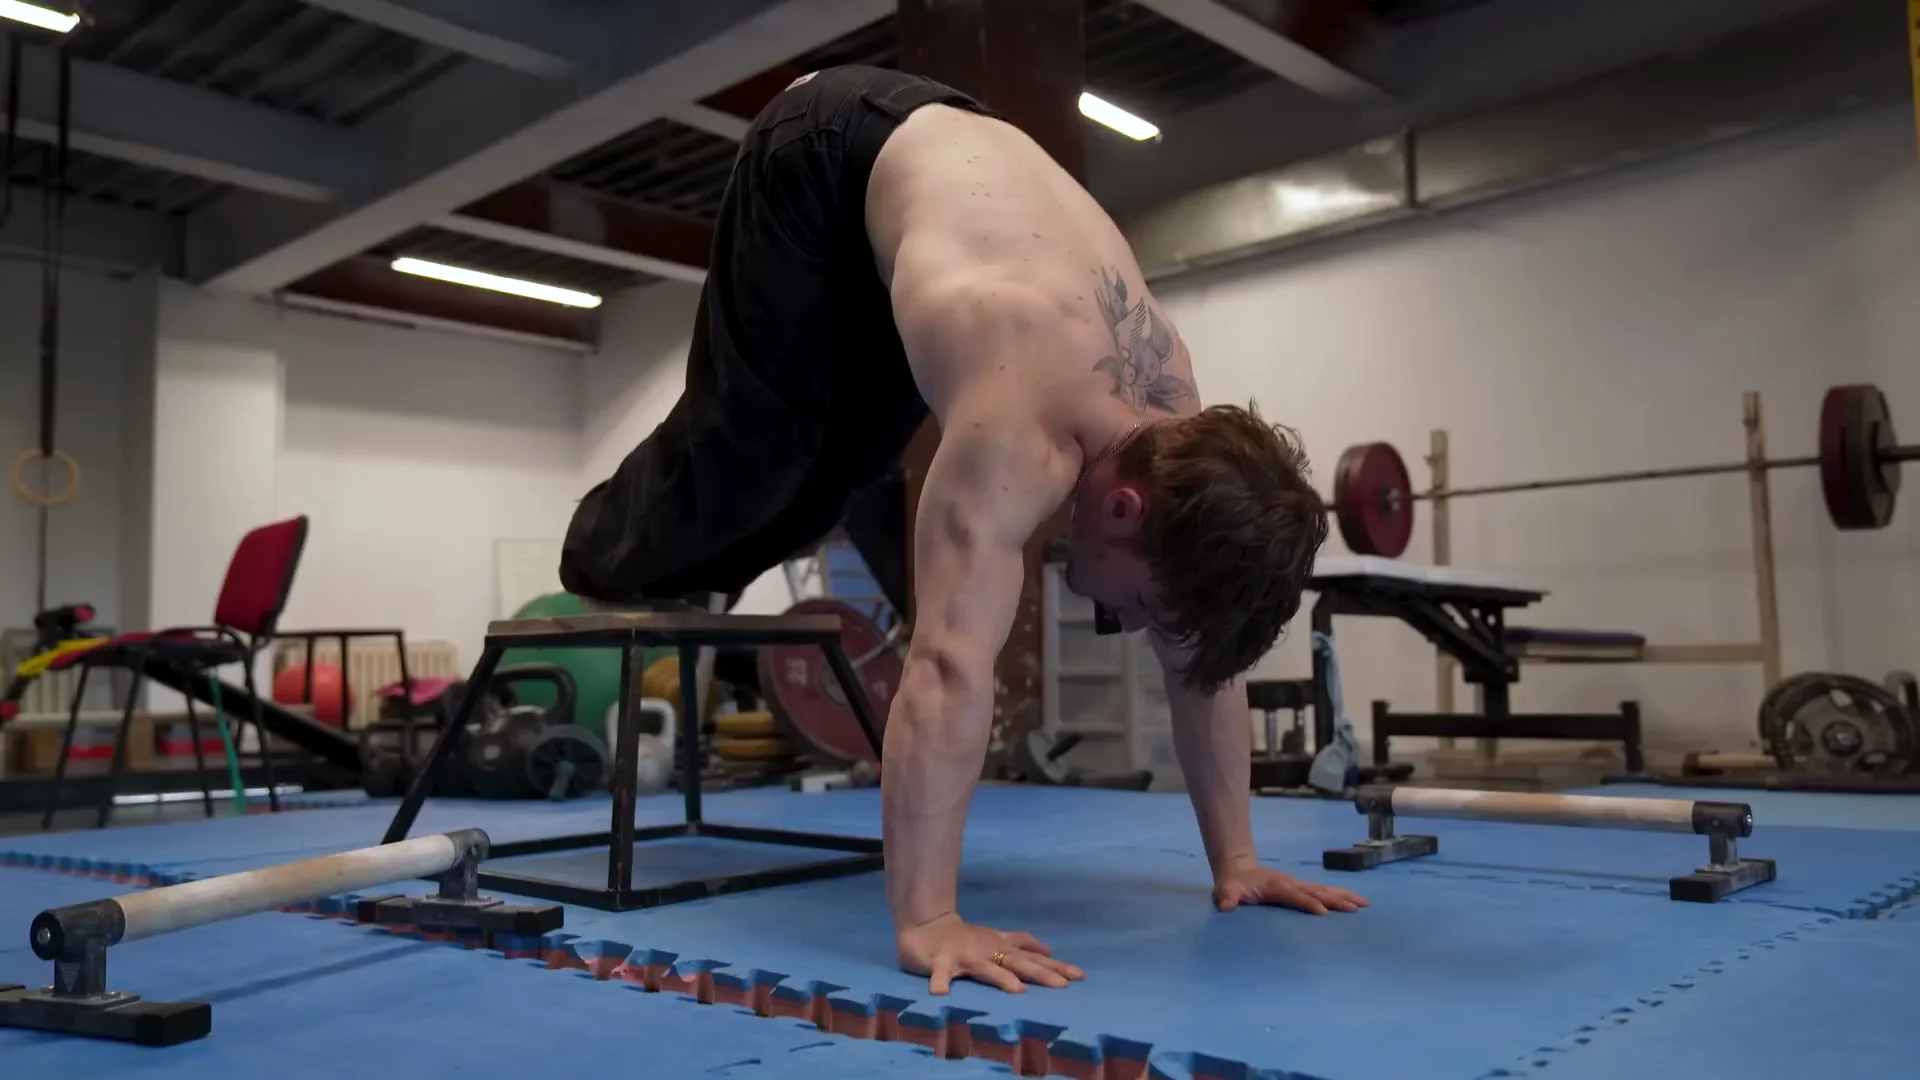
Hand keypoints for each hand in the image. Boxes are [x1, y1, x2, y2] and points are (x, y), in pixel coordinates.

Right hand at [896, 912, 1084, 994]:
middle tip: (1062, 986)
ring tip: (1017, 991)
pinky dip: (940, 982)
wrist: (927, 926)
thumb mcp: (997, 939)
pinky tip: (940, 993)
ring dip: (1001, 978)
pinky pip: (940, 973)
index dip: (1056, 965)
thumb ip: (1021, 944)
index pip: (1033, 955)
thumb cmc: (966, 937)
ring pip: (986, 968)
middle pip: (1018, 962)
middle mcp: (988, 949)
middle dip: (1041, 973)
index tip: (1080, 975)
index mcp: (1001, 946)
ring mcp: (965, 955)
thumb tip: (1050, 951)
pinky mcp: (940, 961)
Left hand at [1213, 864, 1368, 914]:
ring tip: (1364, 903)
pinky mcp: (1301, 889)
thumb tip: (1226, 906)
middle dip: (1335, 899)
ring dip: (1344, 896)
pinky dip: (1340, 895)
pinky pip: (1324, 892)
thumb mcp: (1226, 890)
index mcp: (1276, 886)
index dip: (1307, 902)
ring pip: (1325, 890)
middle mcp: (1291, 884)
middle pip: (1317, 891)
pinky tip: (1355, 902)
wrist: (1238, 869)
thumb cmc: (1233, 884)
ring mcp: (1298, 885)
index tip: (1323, 912)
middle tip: (1355, 907)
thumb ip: (1227, 897)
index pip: (1295, 895)